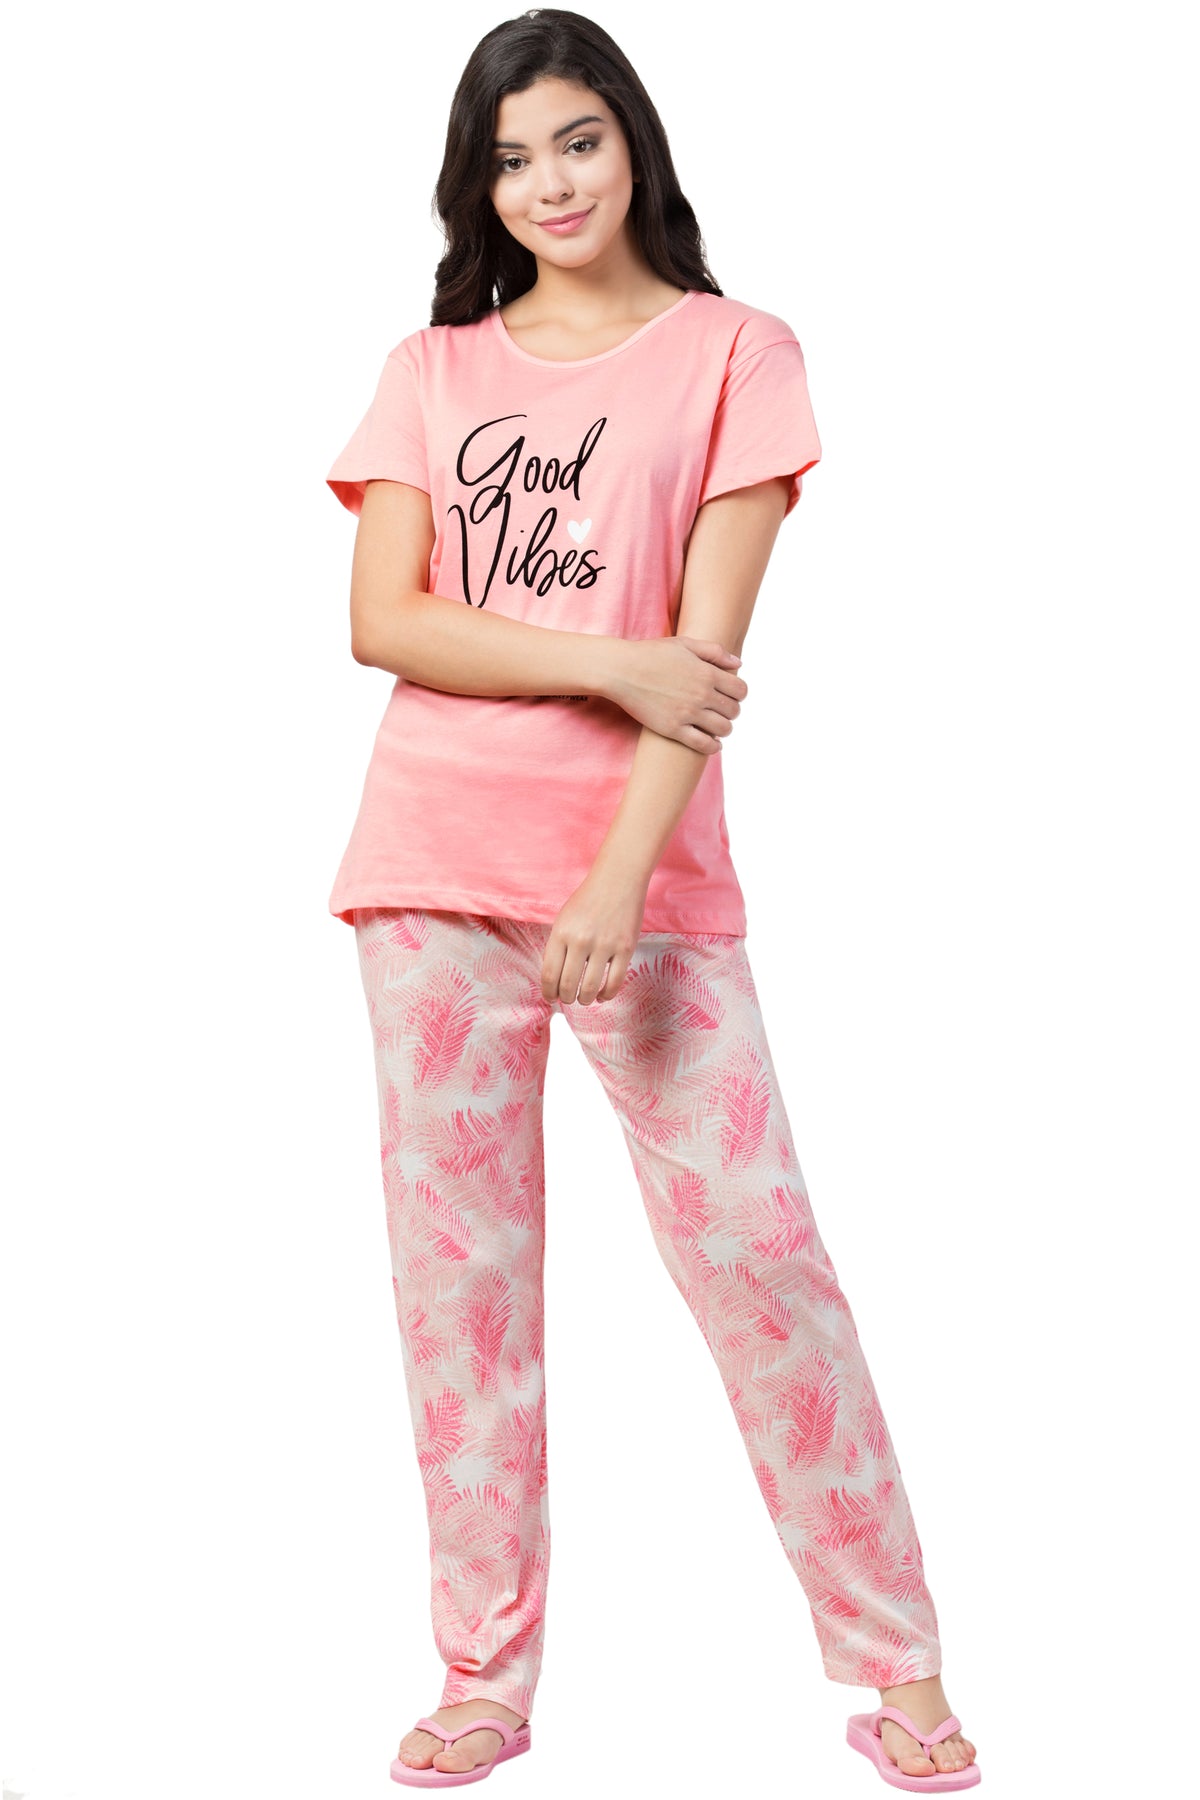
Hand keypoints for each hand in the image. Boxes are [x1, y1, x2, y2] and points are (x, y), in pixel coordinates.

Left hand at [541, 865, 649, 1004]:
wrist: (618, 880)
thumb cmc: (588, 900)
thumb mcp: (563, 919)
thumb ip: (557, 947)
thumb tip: (553, 980)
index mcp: (561, 933)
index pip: (549, 974)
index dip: (548, 992)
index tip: (551, 998)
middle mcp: (581, 941)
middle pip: (568, 985)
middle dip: (566, 998)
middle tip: (567, 999)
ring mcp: (605, 945)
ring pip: (590, 988)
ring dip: (584, 999)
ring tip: (584, 998)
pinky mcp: (626, 949)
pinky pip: (615, 982)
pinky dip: (606, 995)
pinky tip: (602, 995)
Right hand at [605, 637, 747, 752]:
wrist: (621, 670)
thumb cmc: (651, 654)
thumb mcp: (685, 644)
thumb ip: (714, 651)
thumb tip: (738, 663)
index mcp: (707, 673)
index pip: (740, 690)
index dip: (739, 694)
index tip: (731, 696)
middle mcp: (701, 694)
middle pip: (734, 711)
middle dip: (731, 711)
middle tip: (722, 711)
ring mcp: (688, 713)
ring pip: (723, 729)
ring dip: (724, 729)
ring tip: (716, 726)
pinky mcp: (673, 729)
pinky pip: (703, 745)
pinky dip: (712, 747)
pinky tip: (712, 743)